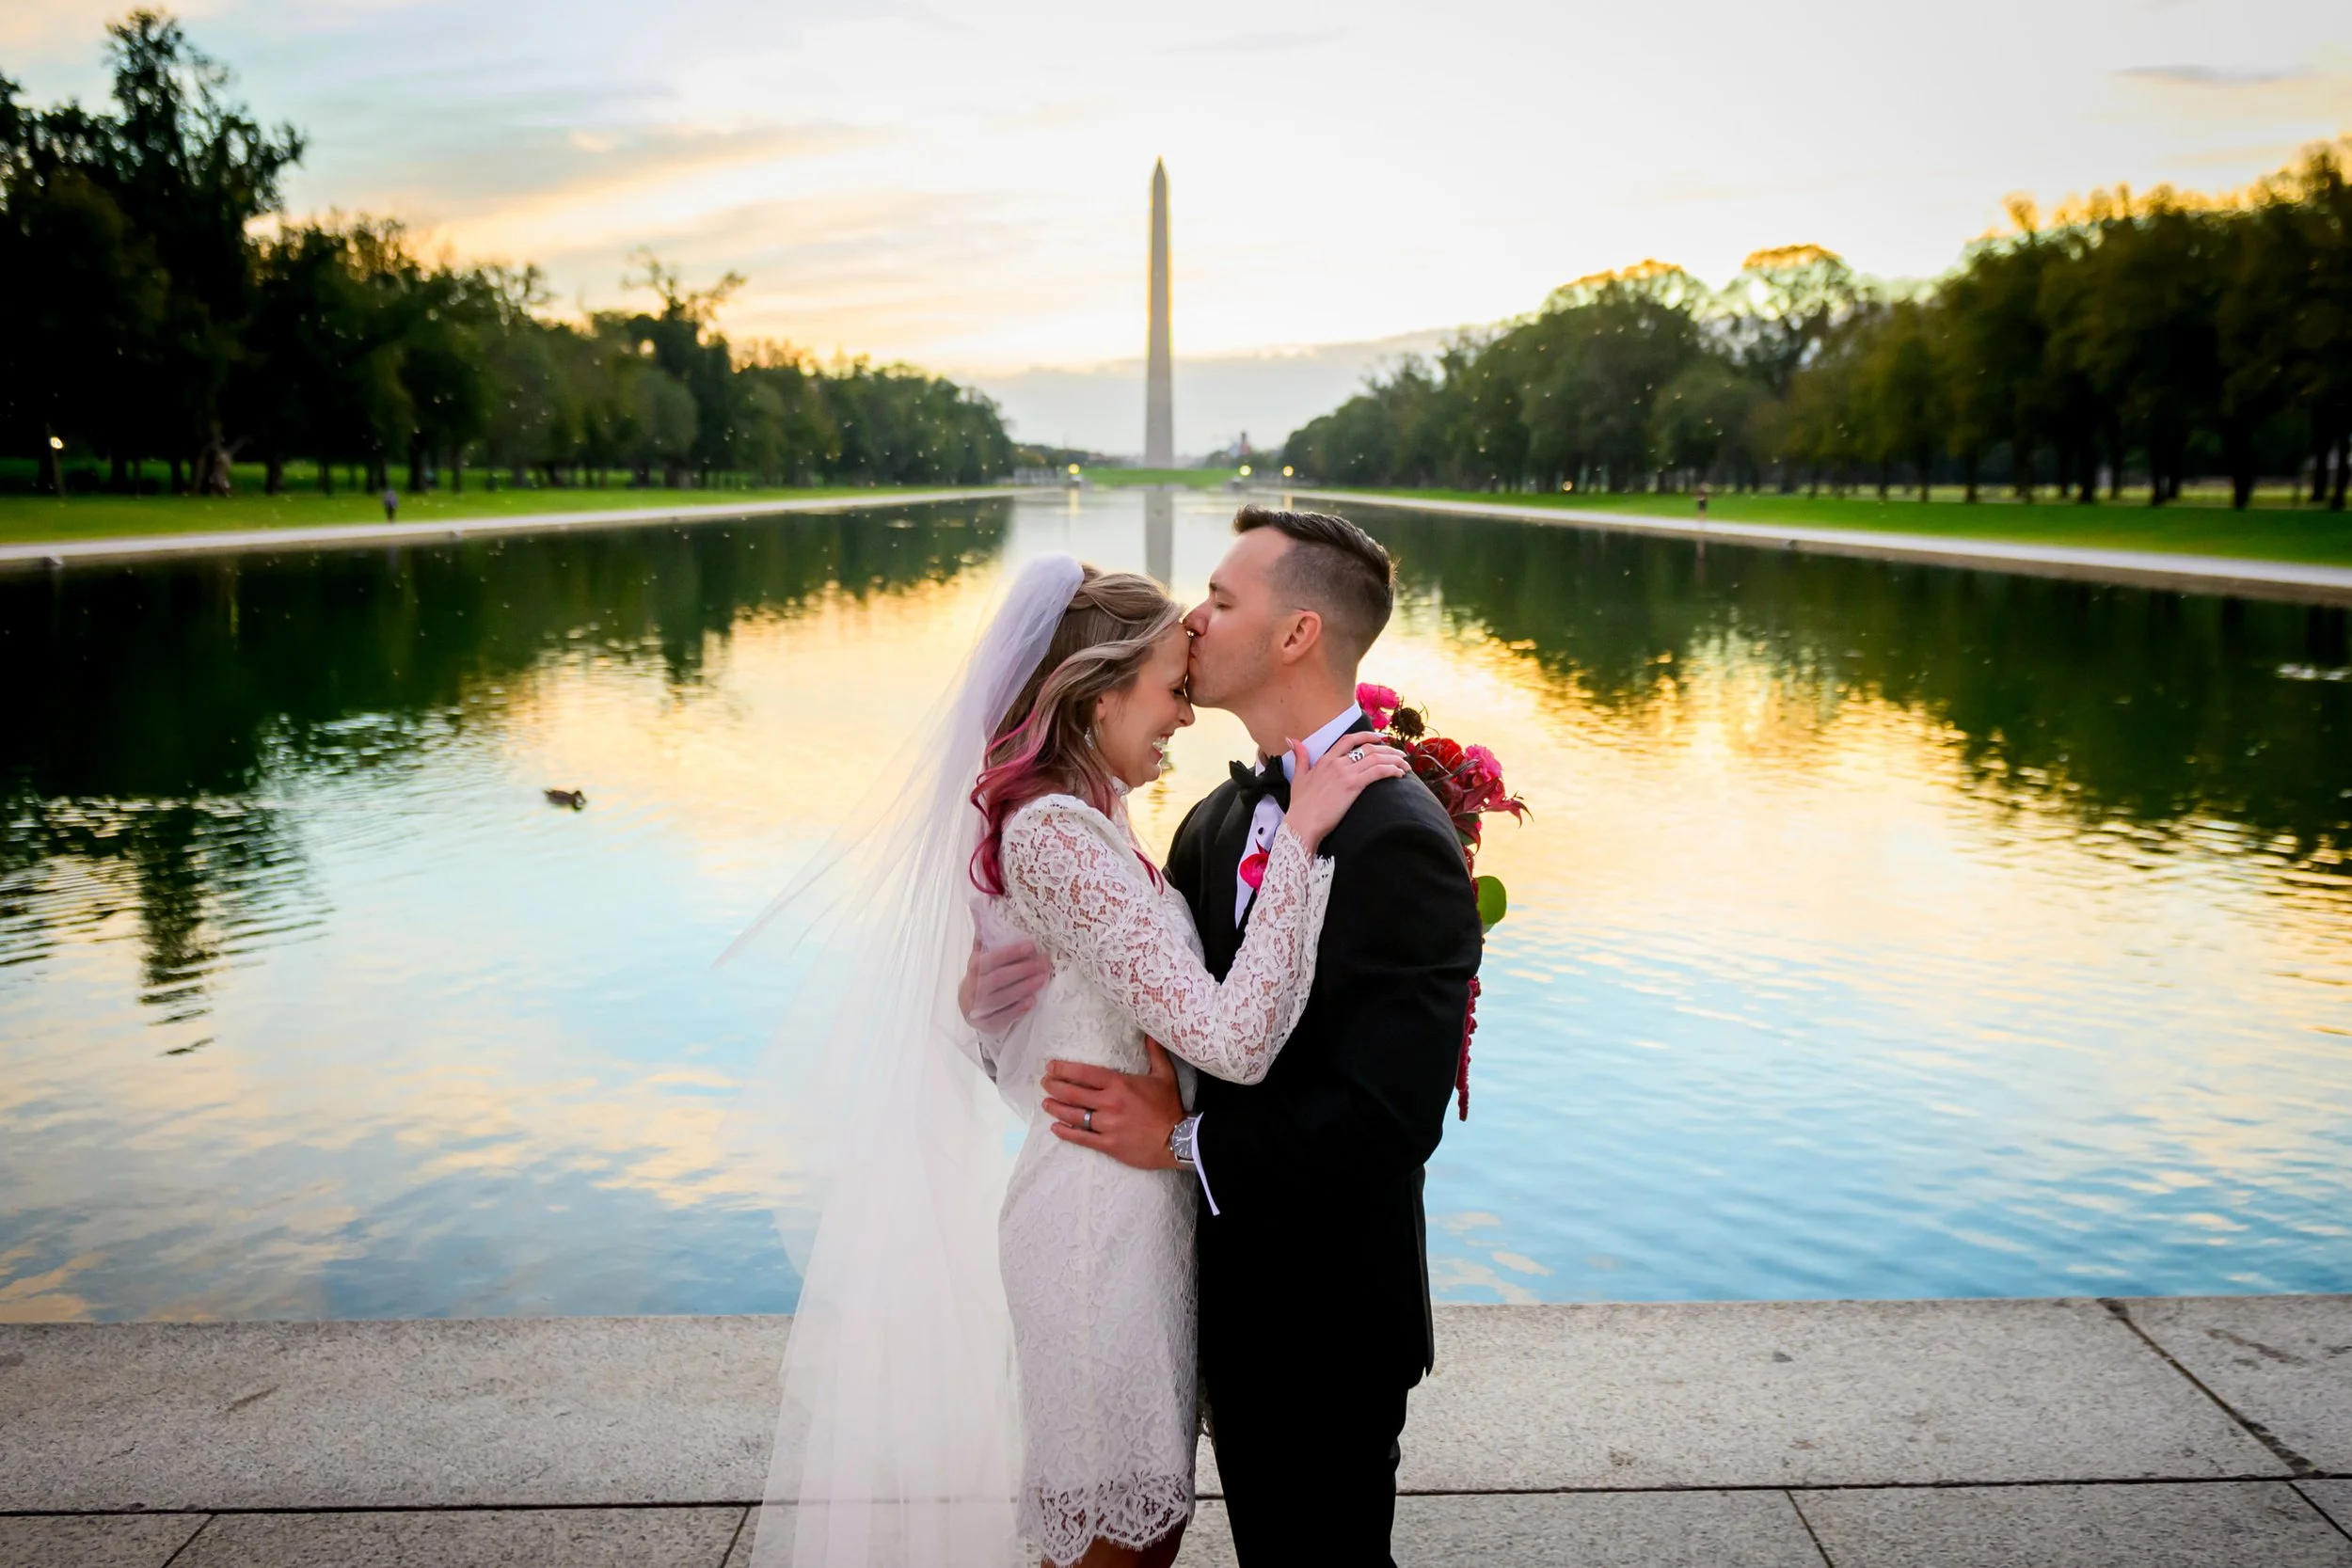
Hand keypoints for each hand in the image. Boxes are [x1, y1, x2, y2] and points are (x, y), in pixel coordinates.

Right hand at [959, 936, 1049, 1032]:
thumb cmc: (981, 976)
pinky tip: (1032, 1001)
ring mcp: (978, 1008)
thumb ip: (984, 936)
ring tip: (1042, 979)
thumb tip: (982, 904)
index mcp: (973, 969)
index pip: (990, 960)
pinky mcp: (986, 1024)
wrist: (970, 1006)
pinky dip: (1018, 1009)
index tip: (1031, 946)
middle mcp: (973, 989)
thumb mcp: (980, 957)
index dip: (1010, 953)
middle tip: (1043, 963)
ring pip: (1001, 998)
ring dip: (1024, 988)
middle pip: (997, 979)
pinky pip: (1003, 1018)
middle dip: (1022, 970)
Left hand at [1043, 1040, 1183, 1169]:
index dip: (1064, 1069)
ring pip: (1074, 1115)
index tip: (1051, 1067)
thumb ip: (1155, 1053)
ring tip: (1046, 1103)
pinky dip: (1066, 1132)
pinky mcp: (1108, 1144)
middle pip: (1073, 1093)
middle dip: (1054, 1087)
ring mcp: (1107, 1125)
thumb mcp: (1165, 1075)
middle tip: (1045, 1083)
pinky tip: (1056, 1127)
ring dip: (1056, 1108)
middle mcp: (1109, 1103)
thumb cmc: (1169, 1107)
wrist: (1178, 1140)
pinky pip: (1081, 1138)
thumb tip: (1149, 1032)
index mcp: (1119, 1084)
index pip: (1084, 1074)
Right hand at [1281, 737, 1409, 852]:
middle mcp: (1337, 762)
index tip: (1381, 739)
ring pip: (1376, 758)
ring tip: (1405, 765)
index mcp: (1325, 759)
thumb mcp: (1298, 777)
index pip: (1350, 740)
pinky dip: (1391, 770)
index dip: (1368, 736)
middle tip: (1400, 755)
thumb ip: (1300, 757)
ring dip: (1394, 760)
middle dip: (1388, 750)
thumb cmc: (1300, 805)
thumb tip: (1292, 739)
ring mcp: (1346, 773)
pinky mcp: (1353, 785)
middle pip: (1368, 748)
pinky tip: (1399, 774)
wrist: (1302, 823)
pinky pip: (1378, 772)